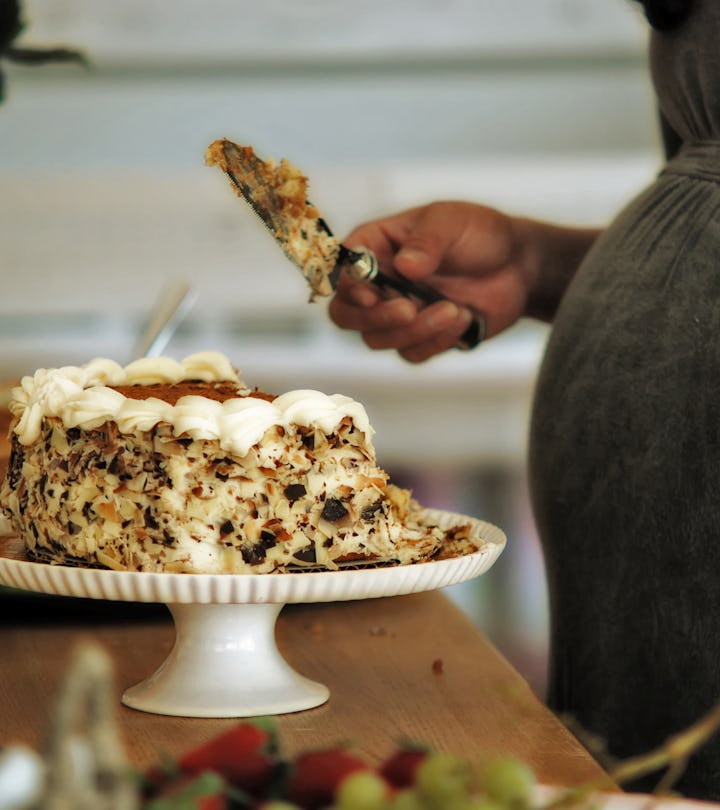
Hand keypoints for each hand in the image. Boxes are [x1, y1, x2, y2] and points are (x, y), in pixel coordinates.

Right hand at [328, 201, 536, 362]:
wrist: (519, 266)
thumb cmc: (479, 233)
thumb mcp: (452, 222)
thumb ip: (427, 241)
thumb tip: (404, 266)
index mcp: (376, 246)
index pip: (343, 269)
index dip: (349, 286)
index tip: (372, 294)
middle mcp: (378, 283)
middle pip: (346, 314)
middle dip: (374, 318)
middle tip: (408, 311)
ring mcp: (396, 313)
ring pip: (378, 339)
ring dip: (415, 330)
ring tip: (454, 309)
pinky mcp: (419, 338)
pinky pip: (411, 353)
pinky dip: (436, 341)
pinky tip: (464, 318)